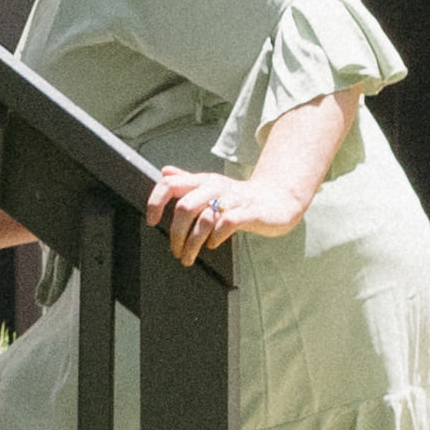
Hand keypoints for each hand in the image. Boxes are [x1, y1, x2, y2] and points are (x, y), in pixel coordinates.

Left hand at [151, 168, 271, 263]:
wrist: (277, 200)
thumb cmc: (238, 198)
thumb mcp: (210, 187)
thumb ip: (187, 181)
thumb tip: (164, 172)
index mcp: (202, 181)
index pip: (170, 184)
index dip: (155, 202)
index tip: (151, 221)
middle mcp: (215, 187)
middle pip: (185, 207)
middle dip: (176, 234)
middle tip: (175, 251)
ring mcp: (233, 199)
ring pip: (204, 219)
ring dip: (192, 243)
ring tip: (188, 257)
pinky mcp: (250, 212)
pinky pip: (227, 222)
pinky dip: (216, 237)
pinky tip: (213, 244)